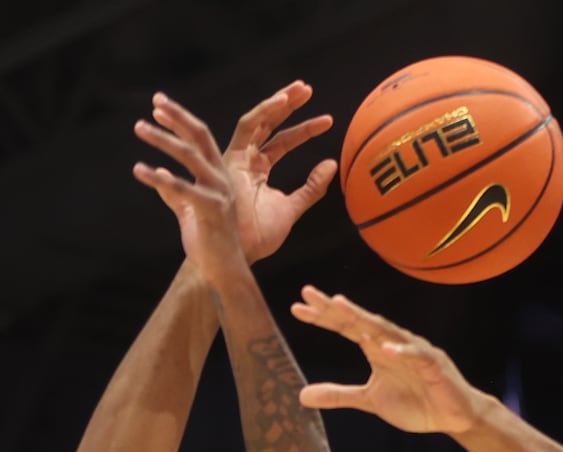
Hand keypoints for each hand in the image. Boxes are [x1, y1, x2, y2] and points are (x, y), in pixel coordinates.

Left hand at [133, 93, 246, 281]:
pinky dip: (160, 178)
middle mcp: (221, 177)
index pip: (200, 137)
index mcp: (218, 174)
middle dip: (177, 116)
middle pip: (200, 136)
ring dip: (162, 139)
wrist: (222, 271)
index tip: (158, 104)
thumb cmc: (208, 241)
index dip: (180, 119)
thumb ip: (174, 193)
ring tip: (139, 127)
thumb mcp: (188, 211)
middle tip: (155, 102)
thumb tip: (157, 175)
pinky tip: (140, 170)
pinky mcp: (210, 210)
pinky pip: (182, 189)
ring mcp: (218, 192)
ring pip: (190, 156)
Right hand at [221, 81, 336, 262]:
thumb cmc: (259, 237)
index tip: (328, 121)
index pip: (282, 142)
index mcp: (257, 170)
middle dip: (287, 105)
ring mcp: (236, 158)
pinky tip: (284, 101)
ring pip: (257, 120)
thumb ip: (311, 187)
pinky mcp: (230, 157)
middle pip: (268, 124)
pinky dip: (264, 111)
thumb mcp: (292, 207)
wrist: (237, 251)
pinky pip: (246, 126)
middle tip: (307, 89)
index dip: (304, 130)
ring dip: (277, 101)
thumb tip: (332, 165)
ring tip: (301, 89)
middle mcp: (245, 160)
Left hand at [290, 287, 486, 434]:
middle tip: (308, 293)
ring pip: (385, 330)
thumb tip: (301, 396)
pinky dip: (403, 352)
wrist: (453, 417)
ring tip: (340, 306)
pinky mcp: (434, 365)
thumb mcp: (369, 400)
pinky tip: (386, 349)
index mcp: (376, 348)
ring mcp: (413, 351)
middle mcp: (392, 343)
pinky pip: (417, 356)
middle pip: (360, 320)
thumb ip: (338, 395)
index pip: (346, 327)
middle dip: (335, 308)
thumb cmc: (414, 401)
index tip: (296, 308)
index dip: (323, 317)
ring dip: (363, 318)